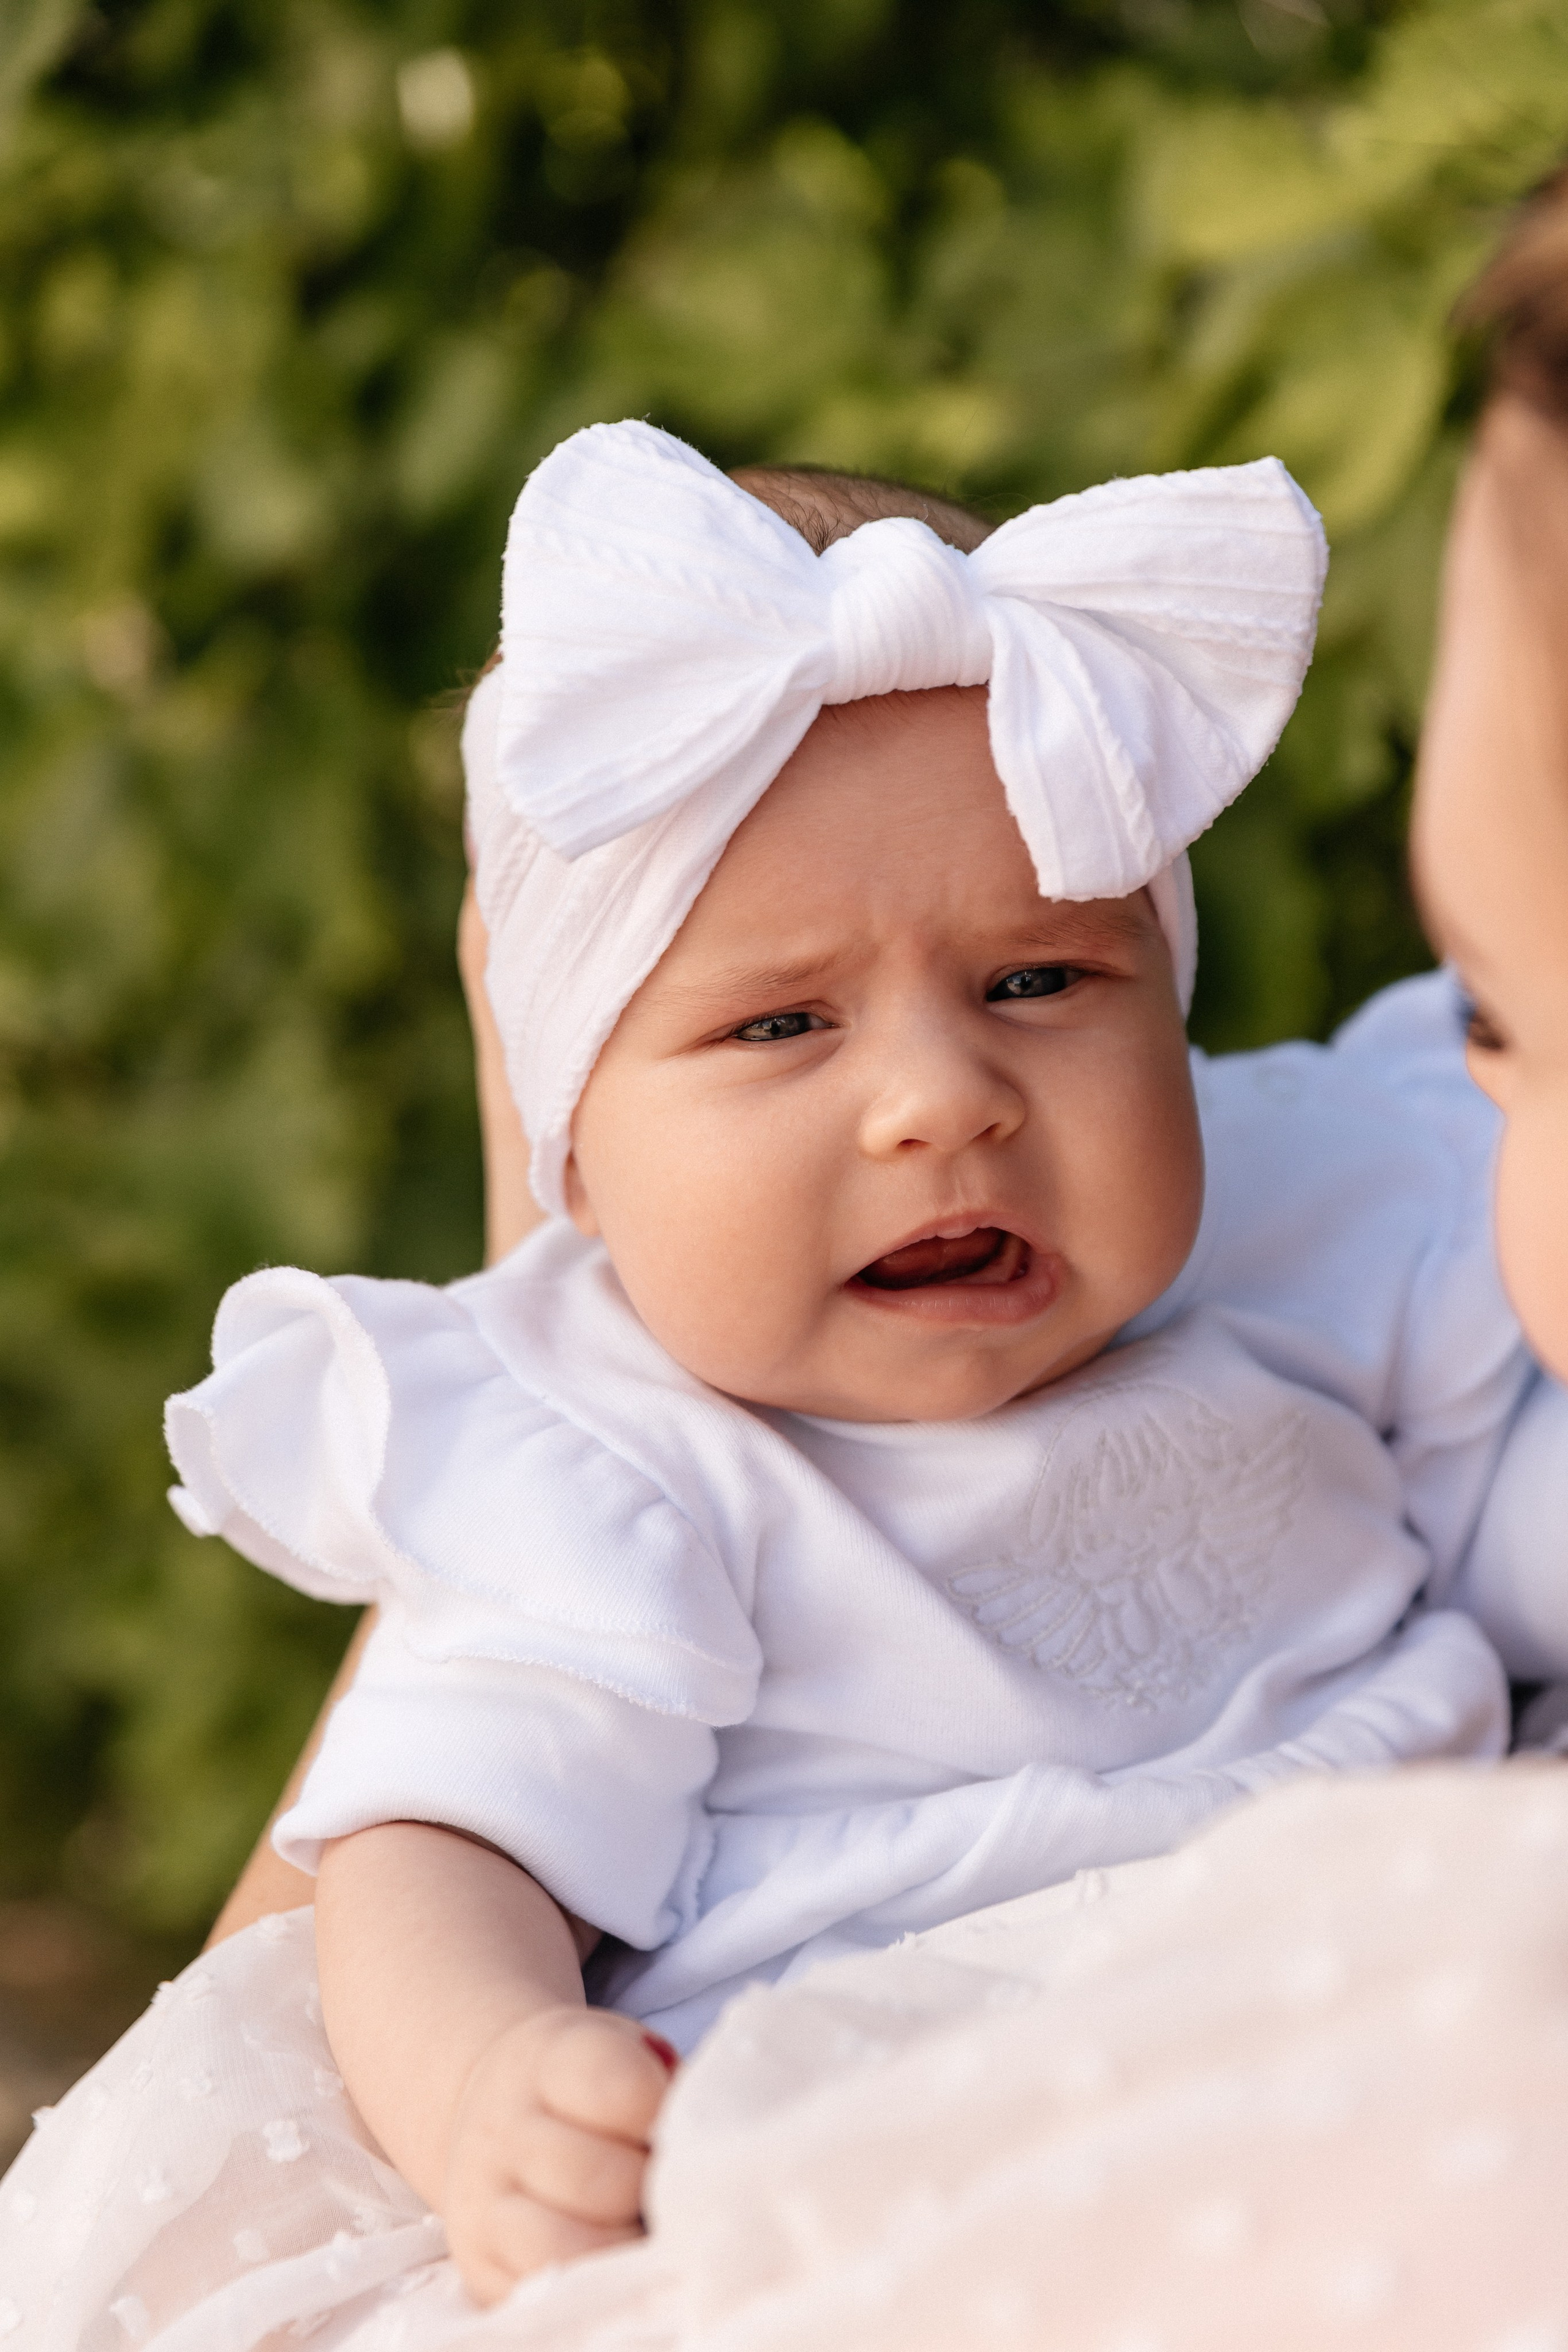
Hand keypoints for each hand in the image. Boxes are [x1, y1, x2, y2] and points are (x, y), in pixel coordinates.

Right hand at [442, 2004, 678, 2303]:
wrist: (497, 2104)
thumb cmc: (588, 2085)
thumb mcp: (624, 2056)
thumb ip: (666, 2090)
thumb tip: (706, 2154)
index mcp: (550, 2060)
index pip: (615, 2087)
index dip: (660, 2112)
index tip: (669, 2120)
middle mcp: (504, 2129)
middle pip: (596, 2178)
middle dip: (647, 2189)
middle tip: (663, 2184)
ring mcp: (482, 2201)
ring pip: (563, 2248)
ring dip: (618, 2247)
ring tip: (637, 2230)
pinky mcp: (479, 2263)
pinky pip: (537, 2295)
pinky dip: (586, 2287)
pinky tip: (608, 2262)